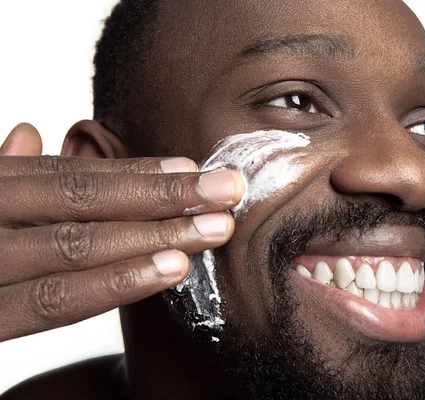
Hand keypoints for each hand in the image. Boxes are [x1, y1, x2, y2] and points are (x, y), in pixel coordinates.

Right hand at [0, 123, 243, 341]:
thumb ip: (7, 175)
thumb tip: (28, 130)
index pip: (71, 177)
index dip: (135, 173)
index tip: (192, 169)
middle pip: (84, 203)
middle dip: (164, 196)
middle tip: (229, 192)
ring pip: (78, 247)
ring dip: (155, 236)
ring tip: (213, 229)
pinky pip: (56, 302)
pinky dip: (116, 284)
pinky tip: (171, 270)